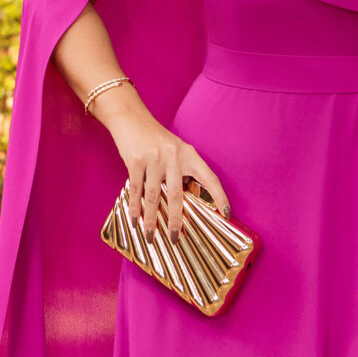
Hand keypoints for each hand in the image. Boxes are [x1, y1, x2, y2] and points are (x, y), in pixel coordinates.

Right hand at [104, 104, 231, 245]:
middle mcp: (174, 156)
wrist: (131, 117)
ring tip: (151, 236)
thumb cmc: (155, 137)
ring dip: (151, 219)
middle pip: (177, 194)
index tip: (226, 214)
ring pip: (154, 196)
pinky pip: (136, 190)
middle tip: (175, 238)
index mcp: (189, 154)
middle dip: (175, 220)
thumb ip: (182, 170)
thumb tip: (184, 200)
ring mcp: (154, 158)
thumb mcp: (175, 149)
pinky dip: (135, 208)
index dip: (219, 196)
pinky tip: (135, 221)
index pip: (210, 178)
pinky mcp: (135, 160)